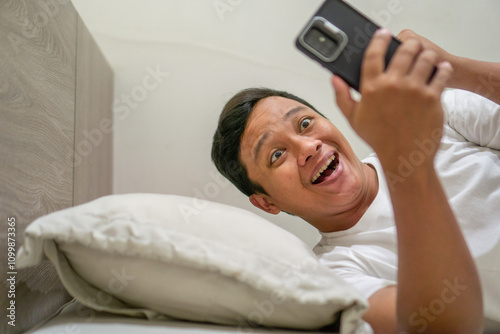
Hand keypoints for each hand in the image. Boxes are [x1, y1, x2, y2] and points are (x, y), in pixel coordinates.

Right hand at [332, 29, 452, 171]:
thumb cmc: (379, 138)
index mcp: (372, 88)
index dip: (379, 39)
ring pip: (425, 57)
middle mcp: (393, 85)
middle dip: (409, 45)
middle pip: (404, 50)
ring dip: (426, 54)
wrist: (404, 157)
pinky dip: (443, 68)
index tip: (383, 34)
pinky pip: (442, 73)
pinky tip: (440, 70)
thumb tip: (334, 78)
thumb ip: (342, 96)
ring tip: (426, 58)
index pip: (373, 54)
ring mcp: (414, 90)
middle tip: (410, 47)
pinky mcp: (433, 97)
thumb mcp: (354, 118)